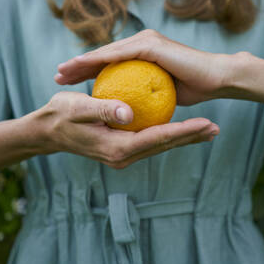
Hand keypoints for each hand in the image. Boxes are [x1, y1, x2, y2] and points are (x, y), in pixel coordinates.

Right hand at [32, 92, 218, 168]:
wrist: (48, 131)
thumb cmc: (60, 116)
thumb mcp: (78, 108)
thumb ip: (103, 108)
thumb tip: (129, 112)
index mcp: (116, 147)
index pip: (157, 138)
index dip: (183, 131)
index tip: (206, 123)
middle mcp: (123, 156)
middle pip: (164, 145)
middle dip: (191, 137)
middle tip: (216, 128)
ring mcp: (123, 155)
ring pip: (160, 145)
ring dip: (184, 138)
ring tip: (208, 130)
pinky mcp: (122, 148)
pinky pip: (150, 142)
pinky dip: (168, 135)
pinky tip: (182, 128)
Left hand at [54, 29, 243, 104]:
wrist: (217, 79)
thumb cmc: (194, 88)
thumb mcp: (161, 94)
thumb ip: (144, 95)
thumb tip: (129, 107)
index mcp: (143, 55)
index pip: (110, 64)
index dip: (88, 72)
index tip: (70, 83)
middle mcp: (142, 42)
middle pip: (104, 56)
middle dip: (79, 67)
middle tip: (58, 77)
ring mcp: (146, 41)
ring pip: (106, 53)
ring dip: (82, 62)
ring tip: (62, 72)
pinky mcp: (150, 44)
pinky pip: (119, 53)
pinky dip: (98, 60)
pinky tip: (80, 66)